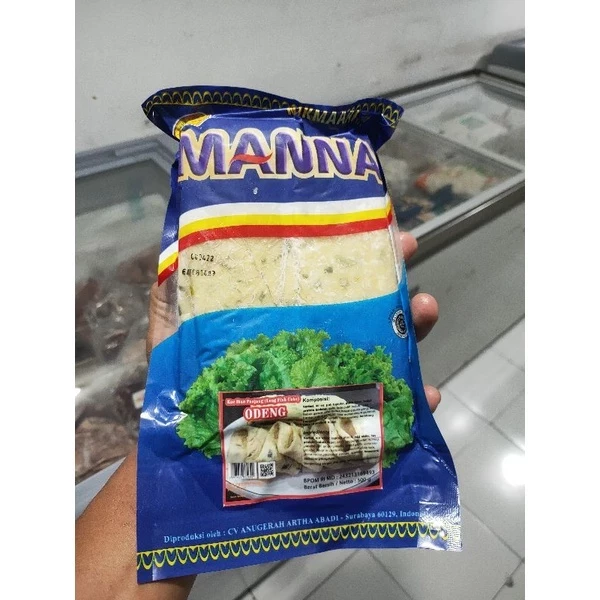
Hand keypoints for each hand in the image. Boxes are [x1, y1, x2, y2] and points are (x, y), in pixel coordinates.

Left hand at [146, 230, 440, 411]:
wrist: (198, 460)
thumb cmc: (186, 393)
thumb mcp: (174, 336)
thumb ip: (175, 296)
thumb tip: (178, 247)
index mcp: (282, 318)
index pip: (319, 276)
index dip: (348, 249)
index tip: (375, 226)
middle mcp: (312, 345)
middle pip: (361, 307)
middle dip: (391, 278)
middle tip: (409, 254)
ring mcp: (333, 383)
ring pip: (383, 350)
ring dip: (413, 328)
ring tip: (426, 309)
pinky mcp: (344, 423)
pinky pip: (387, 410)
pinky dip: (412, 403)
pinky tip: (427, 394)